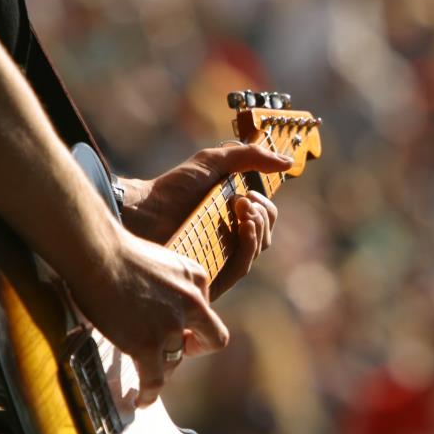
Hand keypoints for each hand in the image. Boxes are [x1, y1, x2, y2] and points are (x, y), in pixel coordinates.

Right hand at [68, 227, 229, 406]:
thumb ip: (176, 285)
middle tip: (168, 349)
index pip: (206, 311)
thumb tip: (169, 308)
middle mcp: (192, 302)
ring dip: (161, 365)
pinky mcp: (147, 344)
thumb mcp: (165, 261)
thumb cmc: (120, 254)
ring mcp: (171, 325)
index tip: (179, 329)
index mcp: (198, 279)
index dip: (194, 324)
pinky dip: (149, 394)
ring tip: (144, 368)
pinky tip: (141, 400)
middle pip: (208, 340)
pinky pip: (155, 379)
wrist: (97, 255)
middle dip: (191, 348)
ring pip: (175, 360)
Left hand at [117, 144, 290, 297]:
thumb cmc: (173, 187)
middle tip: (242, 200)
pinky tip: (243, 226)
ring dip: (258, 226)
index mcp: (231, 218)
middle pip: (265, 235)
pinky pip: (242, 266)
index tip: (251, 192)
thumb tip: (289, 162)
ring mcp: (220, 259)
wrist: (143, 210)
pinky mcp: (212, 277)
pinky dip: (249, 244)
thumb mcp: (214, 161)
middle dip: (263, 214)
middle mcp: (228, 240)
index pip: (265, 219)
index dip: (266, 206)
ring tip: (240, 208)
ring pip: (257, 249)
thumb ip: (251, 157)